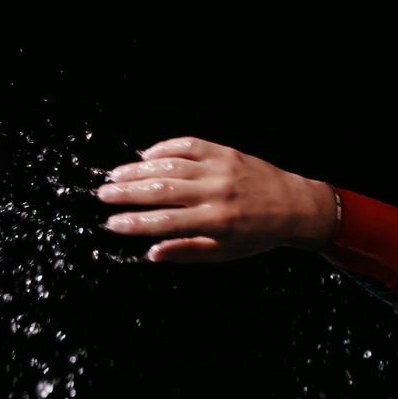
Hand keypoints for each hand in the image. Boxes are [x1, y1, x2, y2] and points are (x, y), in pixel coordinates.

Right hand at [97, 137, 336, 262]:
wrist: (294, 206)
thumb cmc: (258, 234)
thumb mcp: (225, 252)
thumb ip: (187, 251)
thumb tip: (151, 253)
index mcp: (217, 222)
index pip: (165, 223)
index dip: (134, 223)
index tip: (112, 223)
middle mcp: (216, 193)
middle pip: (161, 191)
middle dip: (127, 193)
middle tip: (103, 196)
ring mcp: (220, 169)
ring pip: (169, 166)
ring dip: (137, 170)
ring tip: (114, 176)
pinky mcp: (224, 151)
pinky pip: (186, 145)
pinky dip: (163, 149)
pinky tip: (145, 157)